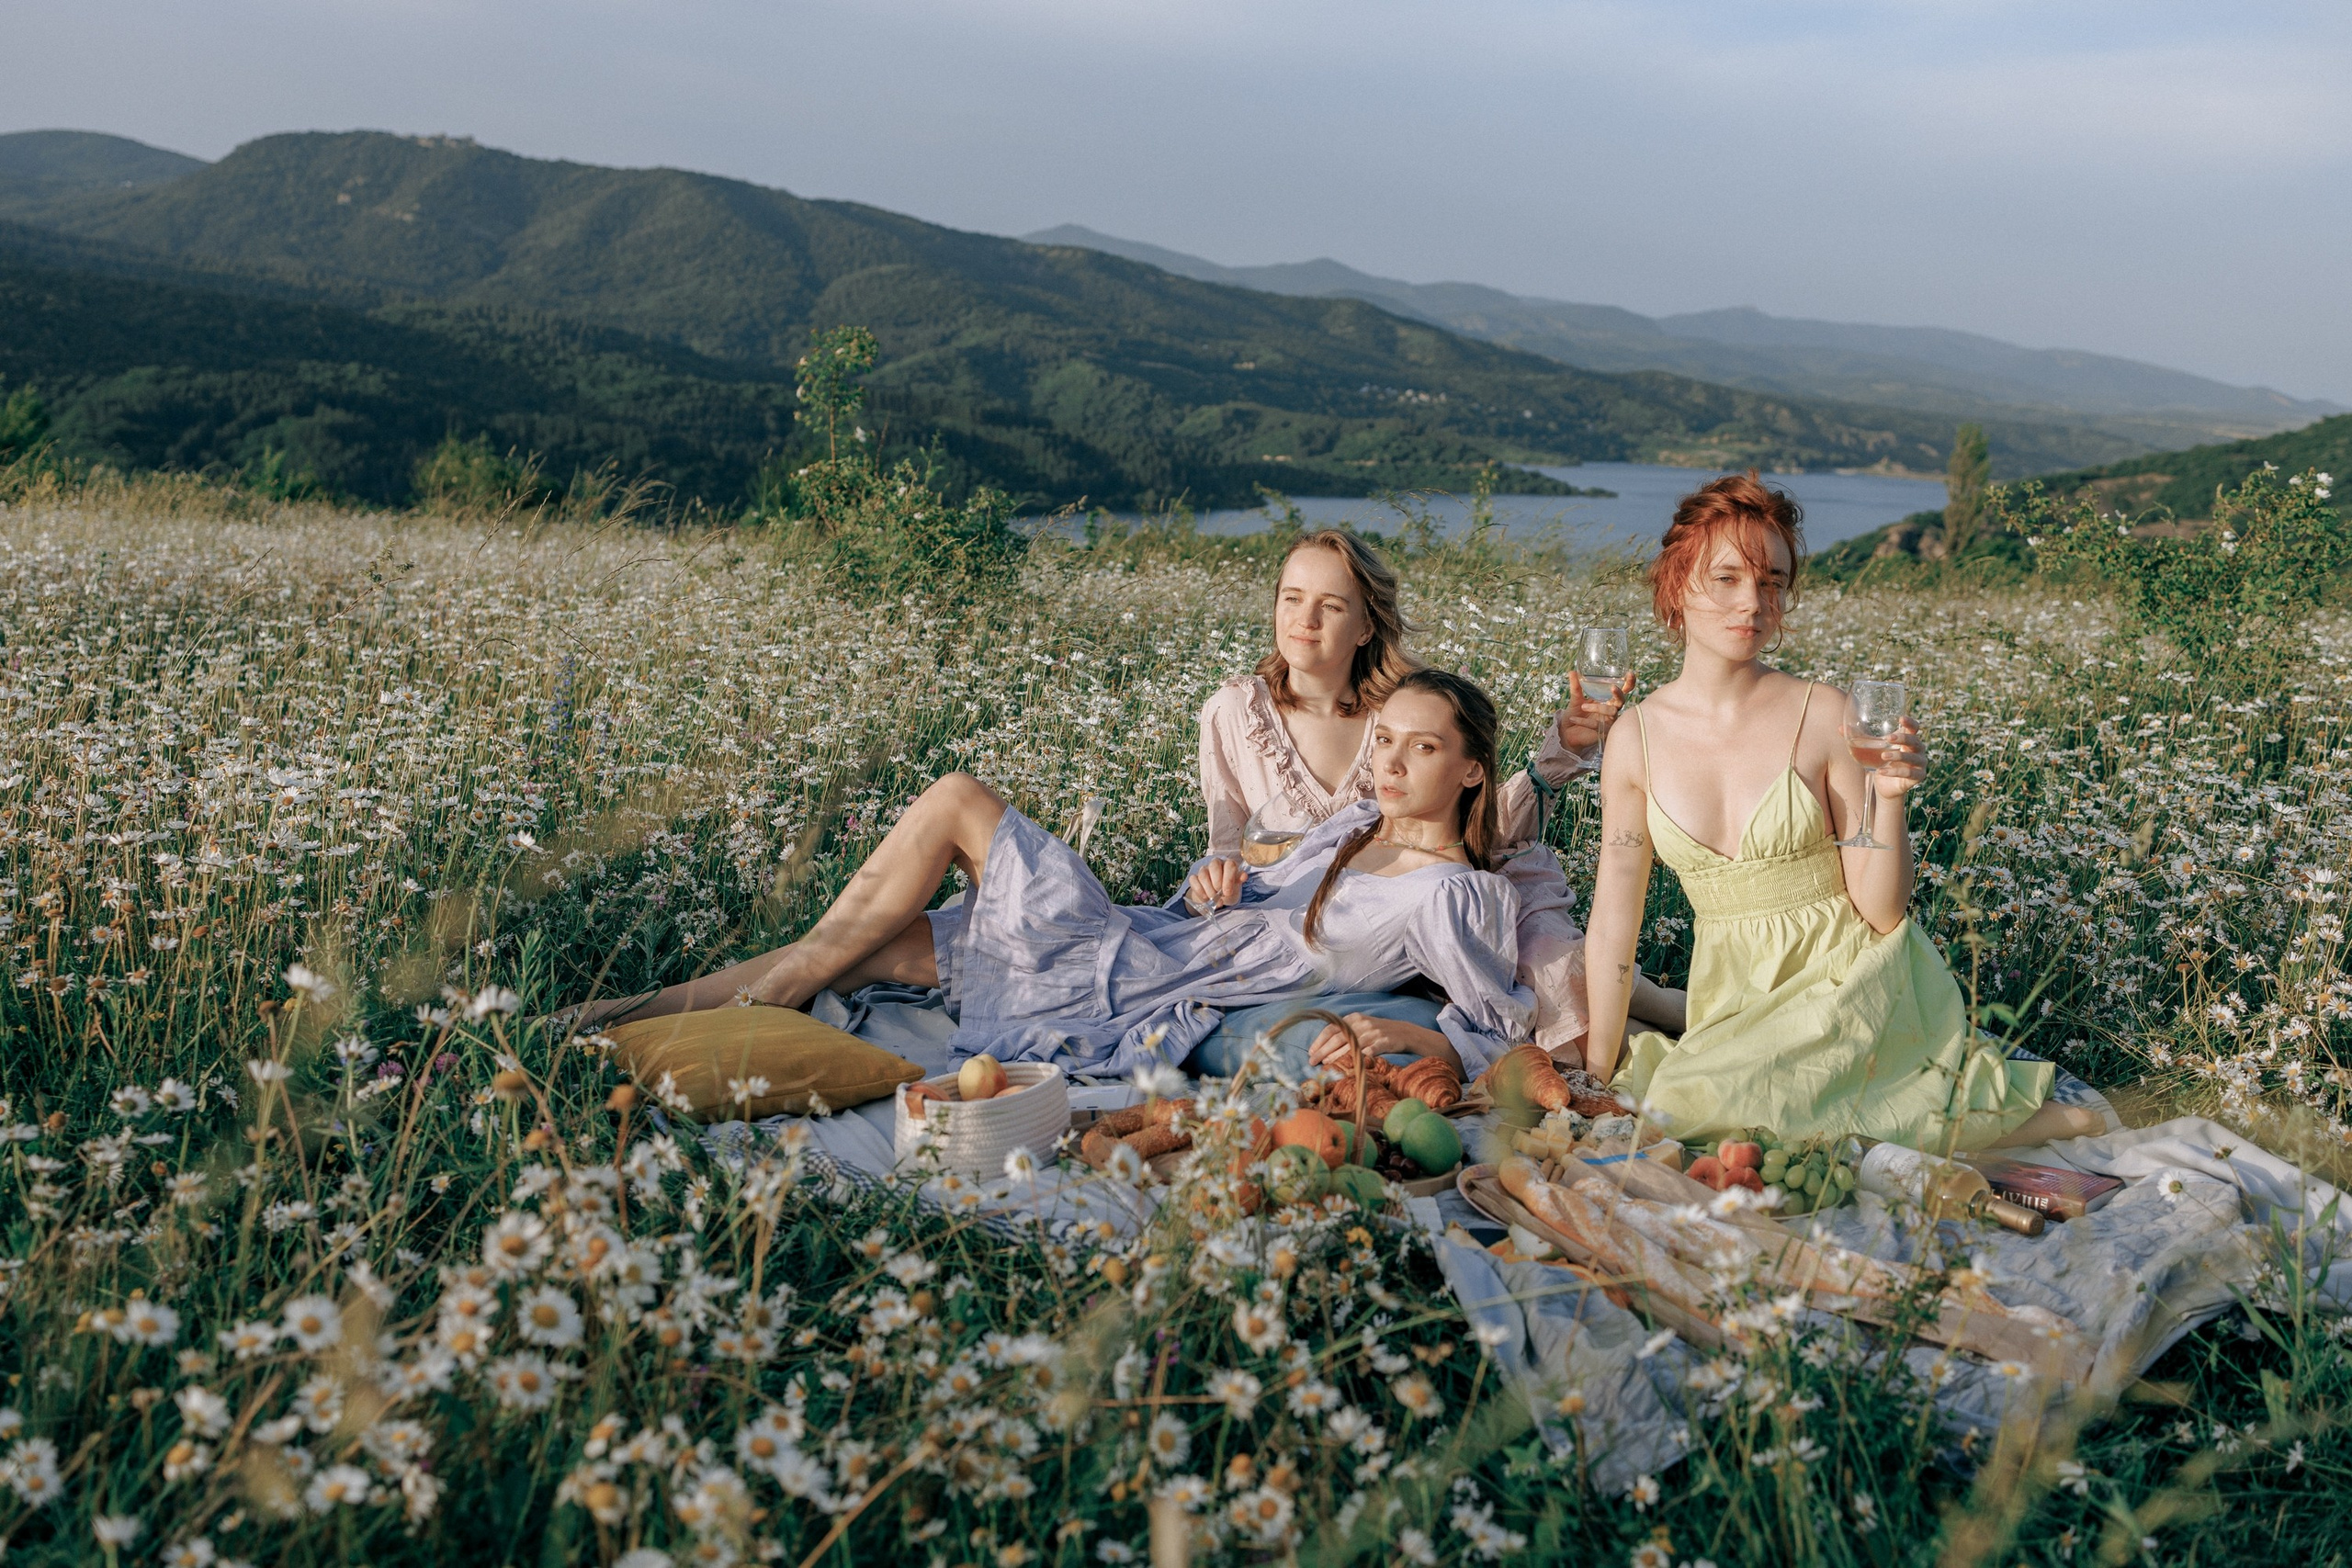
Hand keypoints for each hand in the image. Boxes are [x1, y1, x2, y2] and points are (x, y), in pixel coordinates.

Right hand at [1185, 855, 1244, 912]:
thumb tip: (1244, 876)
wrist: (1217, 897)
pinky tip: (1205, 898)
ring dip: (1208, 889)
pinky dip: (1199, 890)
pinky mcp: (1195, 877)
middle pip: (1214, 865)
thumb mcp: (1235, 887)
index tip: (1227, 892)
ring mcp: (1204, 870)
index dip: (1228, 879)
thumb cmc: (1228, 889)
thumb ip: (1238, 881)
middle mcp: (1216, 864)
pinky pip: (1193, 880)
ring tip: (1213, 898)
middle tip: (1219, 894)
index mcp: (1228, 864)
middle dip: (1217, 882)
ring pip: (1203, 874)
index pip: (1229, 865)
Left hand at [1305, 1012, 1446, 1068]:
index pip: (1332, 1028)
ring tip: (1326, 1064)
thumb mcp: (1361, 1026)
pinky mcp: (1385, 1042)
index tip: (1310, 1052)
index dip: (1320, 1040)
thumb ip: (1345, 1032)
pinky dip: (1360, 1058)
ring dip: (1337, 1056)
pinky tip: (1351, 1065)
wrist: (1405, 1032)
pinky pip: (1370, 1051)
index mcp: (1354, 1018)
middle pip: (1339, 1037)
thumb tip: (1323, 1047)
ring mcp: (1374, 1032)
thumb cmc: (1378, 1032)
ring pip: (1352, 1045)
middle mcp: (1362, 1023)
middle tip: (1312, 1061)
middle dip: (1323, 1050)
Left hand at [1557, 670, 1633, 755]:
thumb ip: (1576, 686)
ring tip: (1582, 707)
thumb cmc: (1575, 714)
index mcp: (1608, 699)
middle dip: (1619, 693)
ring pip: (1611, 711)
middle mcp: (1611, 709)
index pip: (1623, 689)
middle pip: (1622, 700)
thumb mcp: (1575, 699)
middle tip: (1613, 688)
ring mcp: (1609, 721)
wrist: (1568, 733)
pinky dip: (1584, 721)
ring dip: (1597, 708)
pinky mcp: (1604, 733)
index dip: (1629, 682)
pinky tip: (1573, 719)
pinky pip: (1598, 725)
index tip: (1629, 673)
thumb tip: (1572, 671)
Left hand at [1847, 715, 1925, 799]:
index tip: (1900, 718)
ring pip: (1912, 757)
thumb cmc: (1878, 761)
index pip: (1914, 727)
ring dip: (1898, 755)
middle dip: (1902, 738)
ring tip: (1883, 755)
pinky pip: (1908, 773)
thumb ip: (1857, 738)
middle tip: (1888, 738)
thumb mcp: (1868, 749)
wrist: (1883, 785)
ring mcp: (1919, 763)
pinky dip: (1894, 772)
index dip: (1910, 722)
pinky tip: (1881, 771)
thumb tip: (1840, 728)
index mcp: (1907, 739)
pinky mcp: (1918, 777)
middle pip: (1915, 740)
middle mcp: (1917, 750)